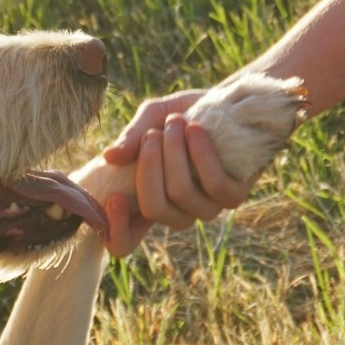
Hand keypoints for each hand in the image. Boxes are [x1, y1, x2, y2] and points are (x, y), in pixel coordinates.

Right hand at [88, 89, 248, 255]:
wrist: (227, 101)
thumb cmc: (183, 113)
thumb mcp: (151, 118)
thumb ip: (132, 137)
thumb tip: (109, 157)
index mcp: (150, 202)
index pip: (125, 243)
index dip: (116, 230)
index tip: (114, 197)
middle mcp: (177, 213)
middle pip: (154, 208)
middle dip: (148, 165)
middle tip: (152, 134)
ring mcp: (206, 207)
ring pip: (182, 193)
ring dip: (175, 153)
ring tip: (175, 122)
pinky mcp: (234, 194)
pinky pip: (216, 186)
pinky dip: (202, 155)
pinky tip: (195, 129)